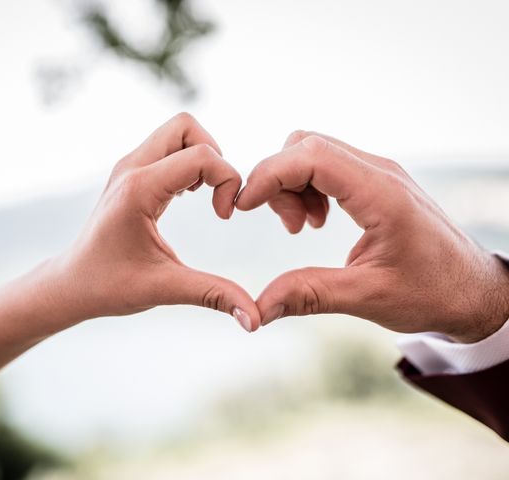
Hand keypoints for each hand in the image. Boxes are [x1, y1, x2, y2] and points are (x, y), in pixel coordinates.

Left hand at [51, 113, 259, 331]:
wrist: (71, 284)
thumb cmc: (108, 286)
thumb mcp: (164, 289)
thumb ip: (213, 295)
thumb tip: (256, 319)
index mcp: (139, 189)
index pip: (201, 155)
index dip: (227, 180)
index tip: (223, 217)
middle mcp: (131, 168)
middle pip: (186, 126)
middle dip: (214, 155)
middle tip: (216, 196)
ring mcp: (128, 168)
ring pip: (176, 132)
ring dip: (200, 156)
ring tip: (203, 196)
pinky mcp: (130, 174)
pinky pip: (167, 148)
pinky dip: (187, 163)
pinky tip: (188, 196)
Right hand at [237, 131, 508, 341]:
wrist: (472, 290)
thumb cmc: (432, 293)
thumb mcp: (367, 298)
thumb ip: (309, 295)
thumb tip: (258, 308)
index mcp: (381, 195)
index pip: (311, 156)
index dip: (269, 174)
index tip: (244, 206)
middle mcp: (380, 172)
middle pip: (307, 146)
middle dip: (279, 181)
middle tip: (287, 227)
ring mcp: (379, 173)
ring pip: (314, 152)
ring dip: (293, 185)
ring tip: (302, 228)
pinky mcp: (376, 182)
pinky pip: (328, 166)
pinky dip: (308, 187)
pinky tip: (317, 221)